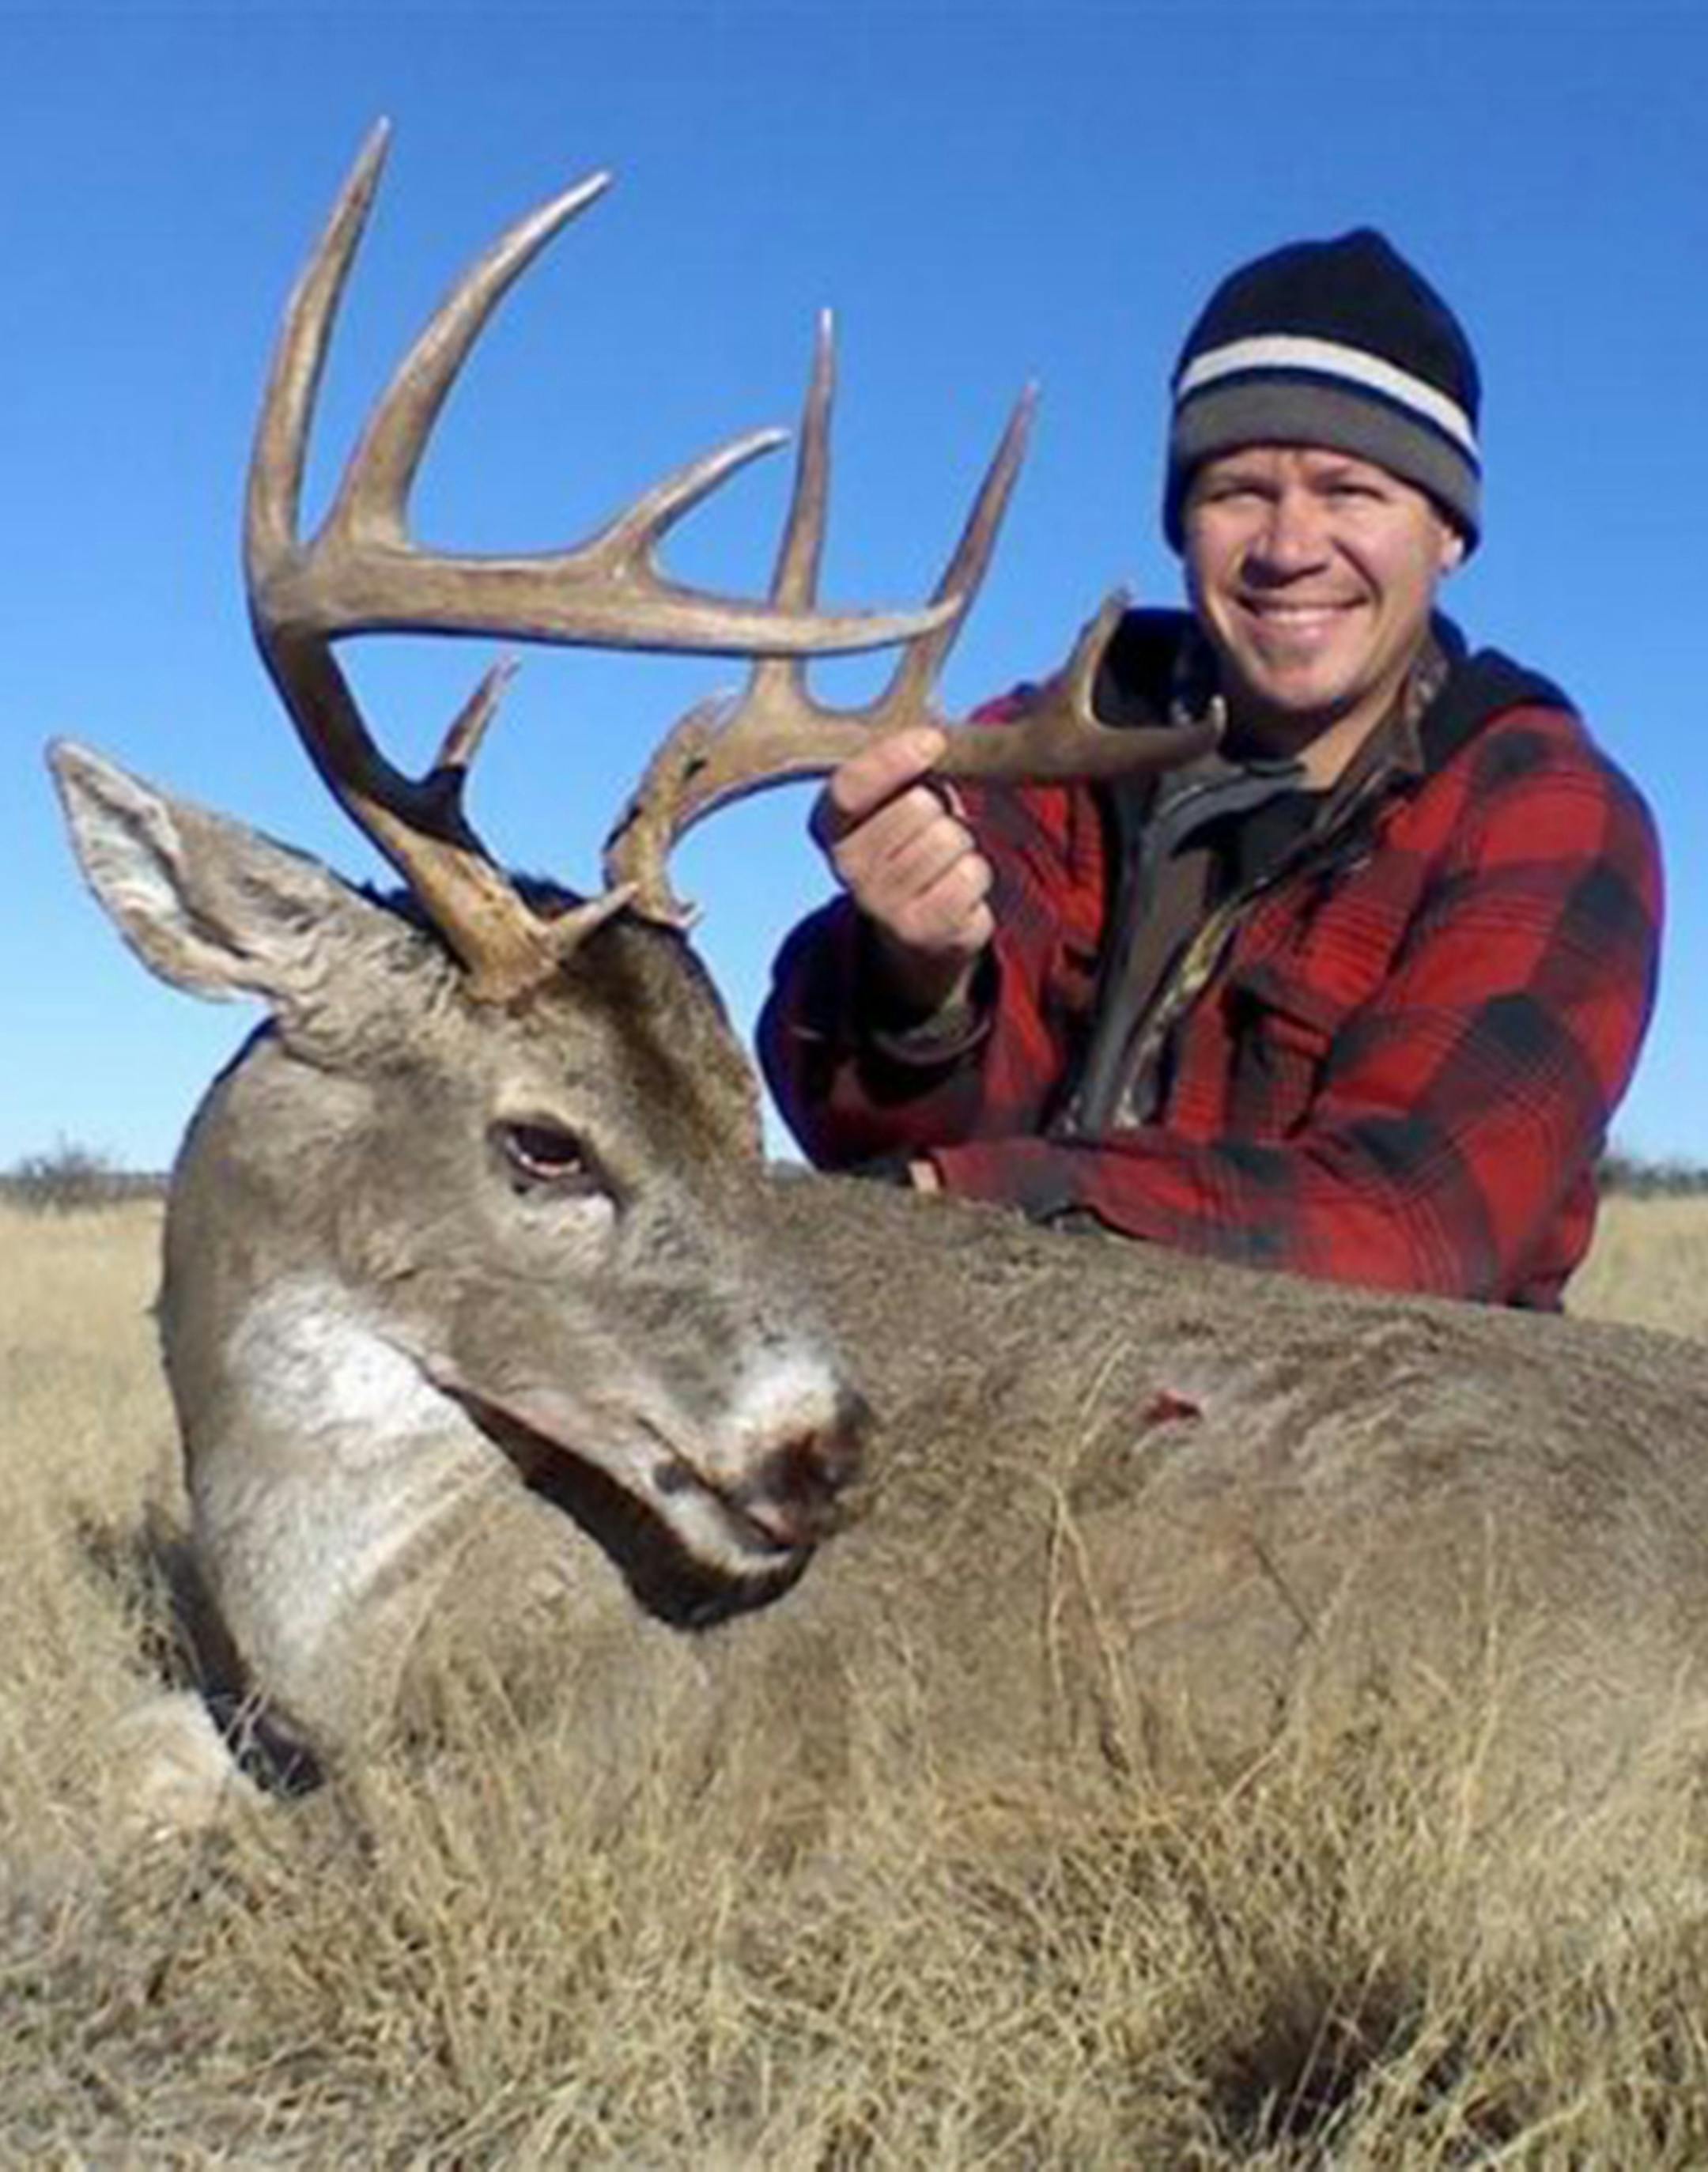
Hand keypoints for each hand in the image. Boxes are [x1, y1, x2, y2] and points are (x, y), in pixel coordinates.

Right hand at [809, 725, 993, 1016]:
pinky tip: (956, 885)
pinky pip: (970, 875)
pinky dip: (976, 874)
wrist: (915, 925)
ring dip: (961, 841)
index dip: (893, 759)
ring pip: (949, 838)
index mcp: (830, 824)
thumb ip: (902, 767)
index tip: (933, 740)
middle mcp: (846, 867)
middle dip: (940, 806)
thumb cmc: (911, 839)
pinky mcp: (919, 931)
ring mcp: (880, 904)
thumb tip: (934, 738)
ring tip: (944, 857)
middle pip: (918, 806)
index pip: (851, 786)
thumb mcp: (895, 797)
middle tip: (934, 822)